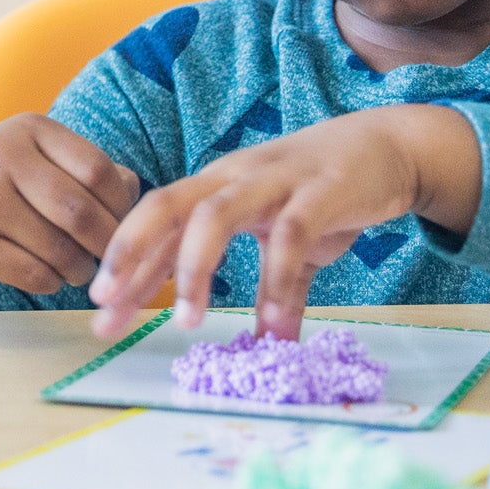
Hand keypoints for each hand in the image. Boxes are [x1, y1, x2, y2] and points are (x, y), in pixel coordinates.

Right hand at [0, 116, 142, 300]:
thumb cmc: (0, 181)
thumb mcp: (39, 158)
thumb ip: (91, 170)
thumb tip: (138, 200)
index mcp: (30, 128)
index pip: (97, 170)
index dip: (121, 206)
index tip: (127, 227)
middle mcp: (3, 157)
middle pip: (80, 212)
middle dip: (106, 245)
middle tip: (113, 260)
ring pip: (57, 248)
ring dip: (79, 269)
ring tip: (80, 270)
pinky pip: (31, 273)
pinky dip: (51, 282)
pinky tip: (49, 276)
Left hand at [87, 105, 479, 339]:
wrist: (389, 145)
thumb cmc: (326, 192)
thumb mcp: (287, 241)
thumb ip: (274, 289)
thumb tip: (267, 343)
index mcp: (215, 187)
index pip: (156, 223)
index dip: (126, 265)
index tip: (100, 313)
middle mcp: (233, 178)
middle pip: (165, 206)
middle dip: (131, 253)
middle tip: (108, 304)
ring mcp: (275, 180)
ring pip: (215, 215)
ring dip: (195, 269)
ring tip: (187, 324)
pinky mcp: (321, 189)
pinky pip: (291, 234)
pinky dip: (278, 278)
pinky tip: (274, 323)